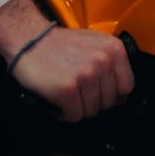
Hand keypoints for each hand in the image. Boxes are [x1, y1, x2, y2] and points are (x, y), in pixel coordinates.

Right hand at [9, 25, 134, 122]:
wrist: (28, 38)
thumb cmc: (59, 43)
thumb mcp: (93, 43)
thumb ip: (110, 63)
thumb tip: (121, 94)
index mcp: (114, 49)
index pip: (126, 87)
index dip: (110, 92)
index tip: (96, 87)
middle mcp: (103, 61)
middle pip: (108, 102)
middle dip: (92, 99)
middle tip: (76, 85)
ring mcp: (86, 75)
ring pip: (91, 111)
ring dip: (76, 106)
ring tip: (65, 88)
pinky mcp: (68, 89)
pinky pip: (74, 116)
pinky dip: (63, 111)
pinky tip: (56, 96)